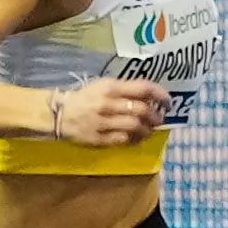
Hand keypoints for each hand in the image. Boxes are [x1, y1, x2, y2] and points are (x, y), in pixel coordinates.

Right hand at [42, 77, 168, 150]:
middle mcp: (109, 103)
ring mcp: (104, 122)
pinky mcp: (100, 138)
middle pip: (142, 110)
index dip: (160, 95)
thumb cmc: (85, 98)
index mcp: (111, 87)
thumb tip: (151, 97)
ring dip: (147, 129)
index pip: (143, 88)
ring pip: (135, 126)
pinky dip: (135, 139)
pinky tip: (136, 138)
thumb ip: (126, 90)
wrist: (59, 114)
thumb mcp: (103, 86)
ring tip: (148, 129)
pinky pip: (124, 140)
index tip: (168, 102)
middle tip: (158, 119)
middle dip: (155, 116)